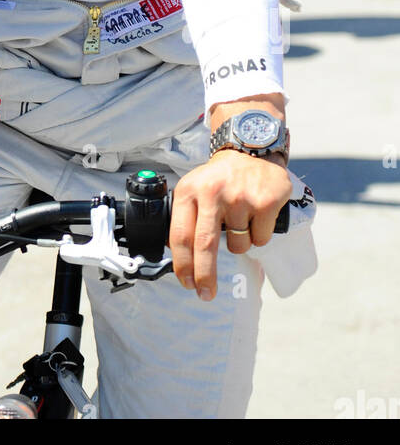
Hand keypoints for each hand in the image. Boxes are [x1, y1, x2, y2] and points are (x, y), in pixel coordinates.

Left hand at [168, 149, 291, 299]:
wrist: (251, 150)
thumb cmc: (220, 178)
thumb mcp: (194, 188)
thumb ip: (186, 217)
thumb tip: (179, 256)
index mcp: (189, 191)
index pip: (180, 235)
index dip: (182, 265)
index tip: (186, 283)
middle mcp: (212, 193)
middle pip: (205, 246)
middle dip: (204, 276)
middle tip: (205, 294)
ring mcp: (240, 197)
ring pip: (237, 245)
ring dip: (239, 243)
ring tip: (240, 219)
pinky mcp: (265, 202)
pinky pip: (260, 239)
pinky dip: (259, 235)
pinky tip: (257, 214)